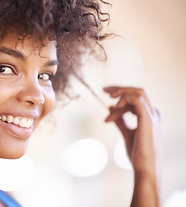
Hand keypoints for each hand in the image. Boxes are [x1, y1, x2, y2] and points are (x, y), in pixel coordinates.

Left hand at [104, 86, 161, 205]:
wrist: (145, 169)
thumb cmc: (138, 154)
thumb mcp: (126, 133)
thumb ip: (120, 120)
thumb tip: (110, 107)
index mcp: (151, 116)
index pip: (136, 97)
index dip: (120, 94)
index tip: (105, 95)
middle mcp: (154, 113)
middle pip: (138, 91)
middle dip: (120, 88)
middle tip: (104, 90)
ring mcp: (153, 116)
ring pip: (138, 93)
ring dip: (120, 93)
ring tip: (108, 101)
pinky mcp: (149, 120)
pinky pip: (136, 100)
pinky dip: (124, 100)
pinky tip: (114, 108)